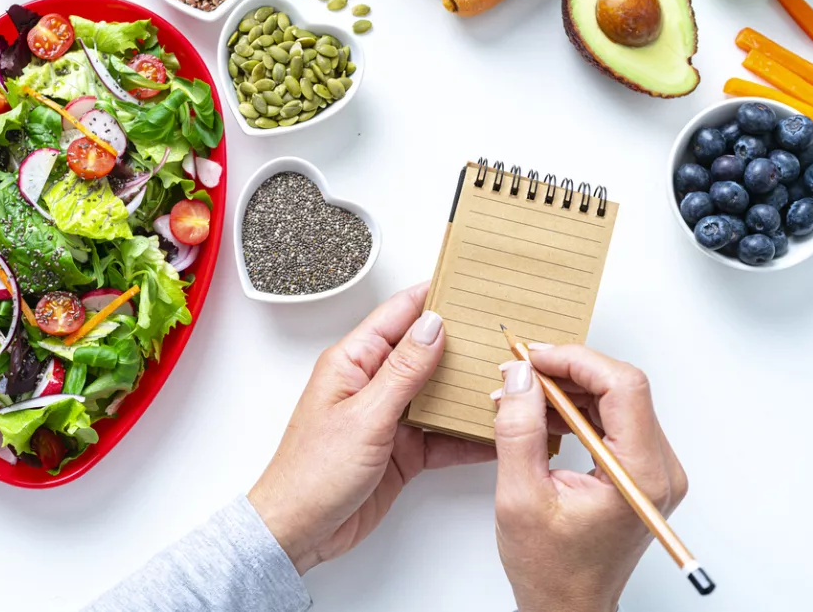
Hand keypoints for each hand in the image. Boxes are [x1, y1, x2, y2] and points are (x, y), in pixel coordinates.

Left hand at [248, 283, 494, 573]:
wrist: (301, 531)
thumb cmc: (312, 473)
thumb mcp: (365, 417)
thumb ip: (403, 372)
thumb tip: (432, 326)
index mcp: (352, 362)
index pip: (398, 316)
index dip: (432, 296)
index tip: (467, 282)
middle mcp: (372, 384)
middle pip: (425, 351)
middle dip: (462, 342)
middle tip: (502, 333)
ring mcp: (389, 417)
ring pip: (439, 393)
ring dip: (469, 389)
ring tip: (510, 378)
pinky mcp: (403, 450)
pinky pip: (443, 434)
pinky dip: (468, 433)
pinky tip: (495, 430)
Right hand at [493, 345, 688, 611]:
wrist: (568, 607)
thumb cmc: (552, 569)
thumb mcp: (521, 496)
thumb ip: (519, 430)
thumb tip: (520, 377)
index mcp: (640, 474)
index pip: (622, 387)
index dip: (575, 361)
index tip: (533, 356)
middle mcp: (658, 469)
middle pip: (621, 388)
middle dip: (565, 371)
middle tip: (519, 370)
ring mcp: (651, 470)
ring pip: (614, 399)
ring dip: (565, 389)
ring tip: (519, 395)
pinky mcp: (637, 471)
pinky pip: (610, 419)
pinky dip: (572, 409)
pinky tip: (537, 414)